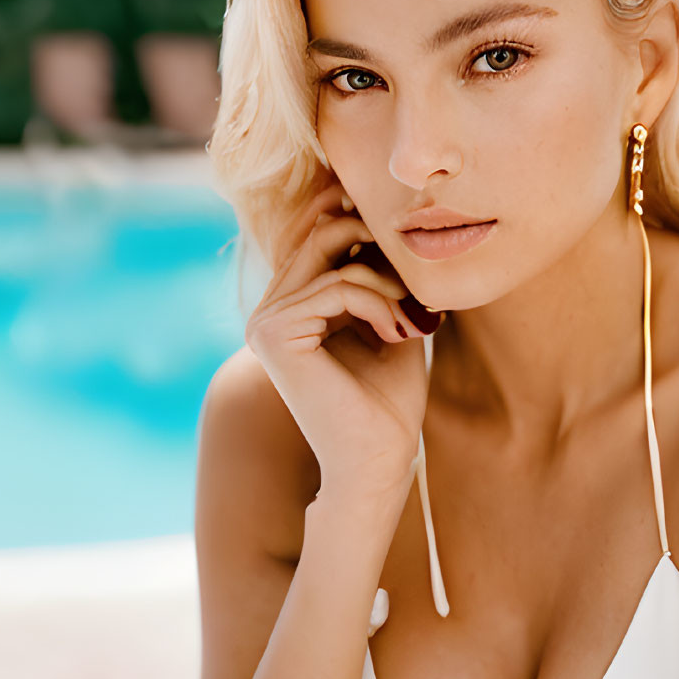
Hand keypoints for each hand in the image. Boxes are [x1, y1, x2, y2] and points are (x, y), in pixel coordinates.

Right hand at [244, 171, 442, 508]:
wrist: (378, 462)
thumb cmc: (388, 404)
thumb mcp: (390, 323)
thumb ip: (380, 276)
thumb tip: (383, 216)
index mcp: (288, 311)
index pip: (319, 240)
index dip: (360, 223)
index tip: (406, 238)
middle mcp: (267, 313)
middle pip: (319, 236)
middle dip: (374, 240)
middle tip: (414, 273)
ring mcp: (263, 322)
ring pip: (330, 259)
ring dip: (386, 283)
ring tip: (413, 319)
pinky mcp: (273, 333)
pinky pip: (335, 288)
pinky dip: (377, 303)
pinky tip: (398, 333)